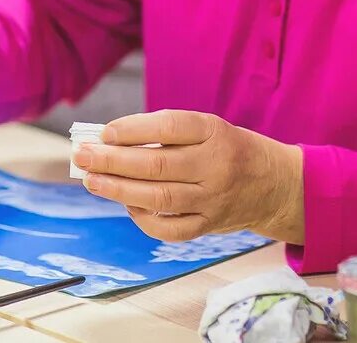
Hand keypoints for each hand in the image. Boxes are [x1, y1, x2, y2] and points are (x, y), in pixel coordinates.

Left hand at [72, 110, 304, 243]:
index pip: (169, 128)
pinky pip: (171, 229)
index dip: (133, 130)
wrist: (274, 184)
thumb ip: (164, 133)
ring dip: (119, 190)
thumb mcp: (207, 128)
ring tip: (91, 181)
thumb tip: (110, 141)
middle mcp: (216, 166)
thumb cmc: (227, 148)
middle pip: (158, 165)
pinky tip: (125, 204)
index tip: (104, 132)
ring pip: (160, 198)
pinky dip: (143, 219)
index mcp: (214, 132)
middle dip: (113, 161)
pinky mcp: (210, 225)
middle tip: (82, 156)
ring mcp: (213, 199)